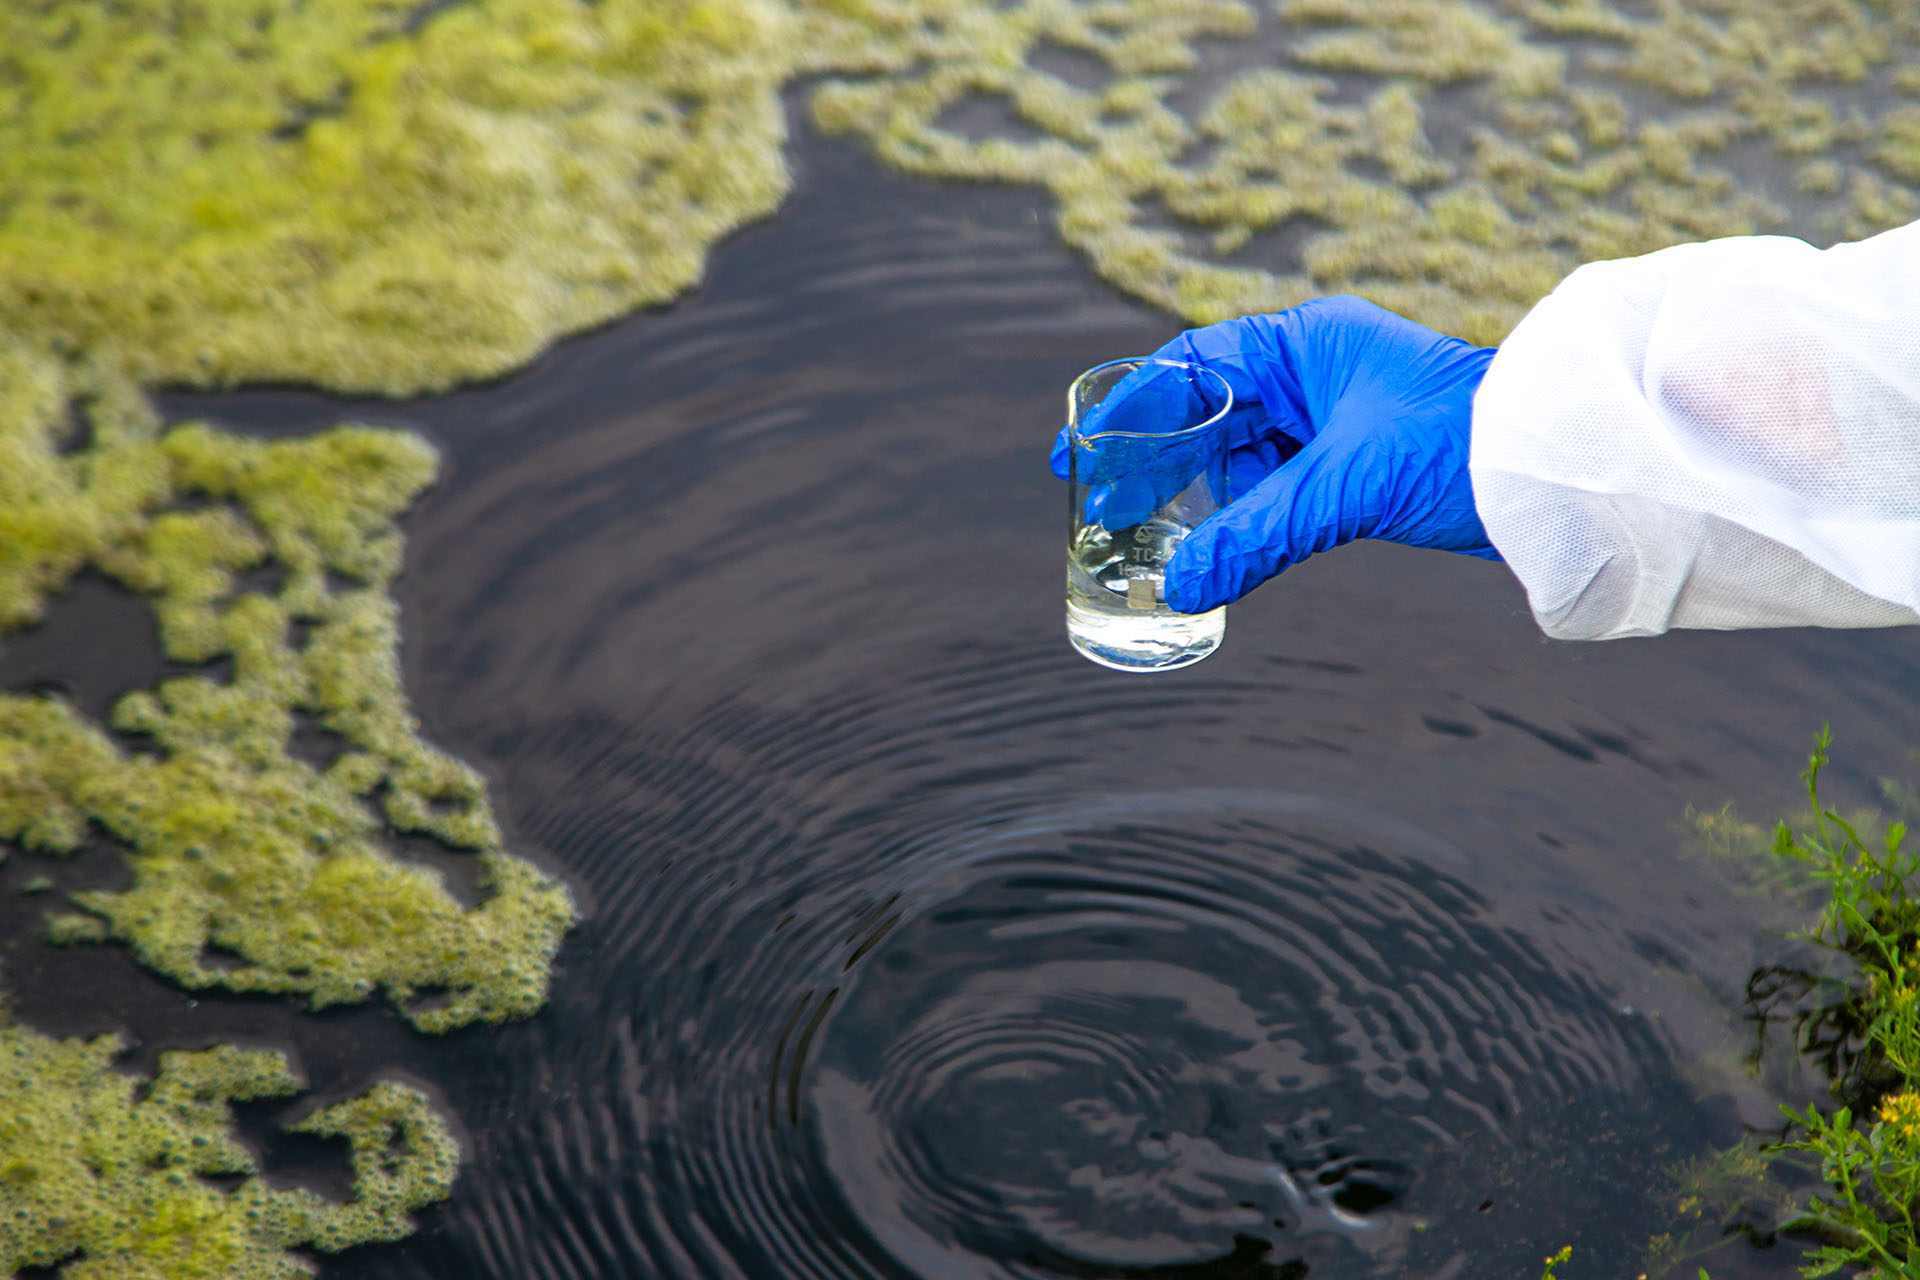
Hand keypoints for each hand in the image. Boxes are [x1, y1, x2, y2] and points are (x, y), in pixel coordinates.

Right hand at [1049, 296, 1498, 612]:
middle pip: (1206, 412)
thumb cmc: (1461, 447)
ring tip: (1146, 538)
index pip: (1191, 366)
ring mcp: (1334, 418)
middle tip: (1101, 507)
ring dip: (1194, 496)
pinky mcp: (1354, 464)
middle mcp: (1314, 372)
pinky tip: (1214, 551)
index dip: (1129, 408)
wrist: (1557, 476)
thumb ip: (1256, 534)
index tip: (1079, 447)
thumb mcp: (1345, 488)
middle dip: (1152, 460)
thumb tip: (1180, 585)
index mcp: (1306, 343)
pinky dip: (1240, 517)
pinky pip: (1275, 487)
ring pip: (1239, 455)